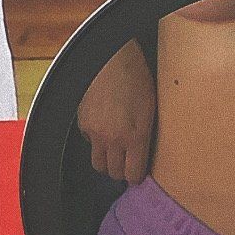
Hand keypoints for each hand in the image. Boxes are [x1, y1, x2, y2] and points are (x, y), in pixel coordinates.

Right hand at [77, 39, 155, 182]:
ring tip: (114, 153)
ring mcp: (96, 132)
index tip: (137, 174)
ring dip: (107, 162)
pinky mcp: (83, 124)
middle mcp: (114, 139)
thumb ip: (146, 134)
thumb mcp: (151, 108)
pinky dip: (96, 141)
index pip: (133, 174)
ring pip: (98, 164)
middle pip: (114, 173)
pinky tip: (104, 129)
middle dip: (121, 171)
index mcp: (136, 136)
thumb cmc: (137, 77)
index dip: (135, 176)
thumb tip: (144, 153)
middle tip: (127, 165)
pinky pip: (89, 143)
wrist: (112, 58)